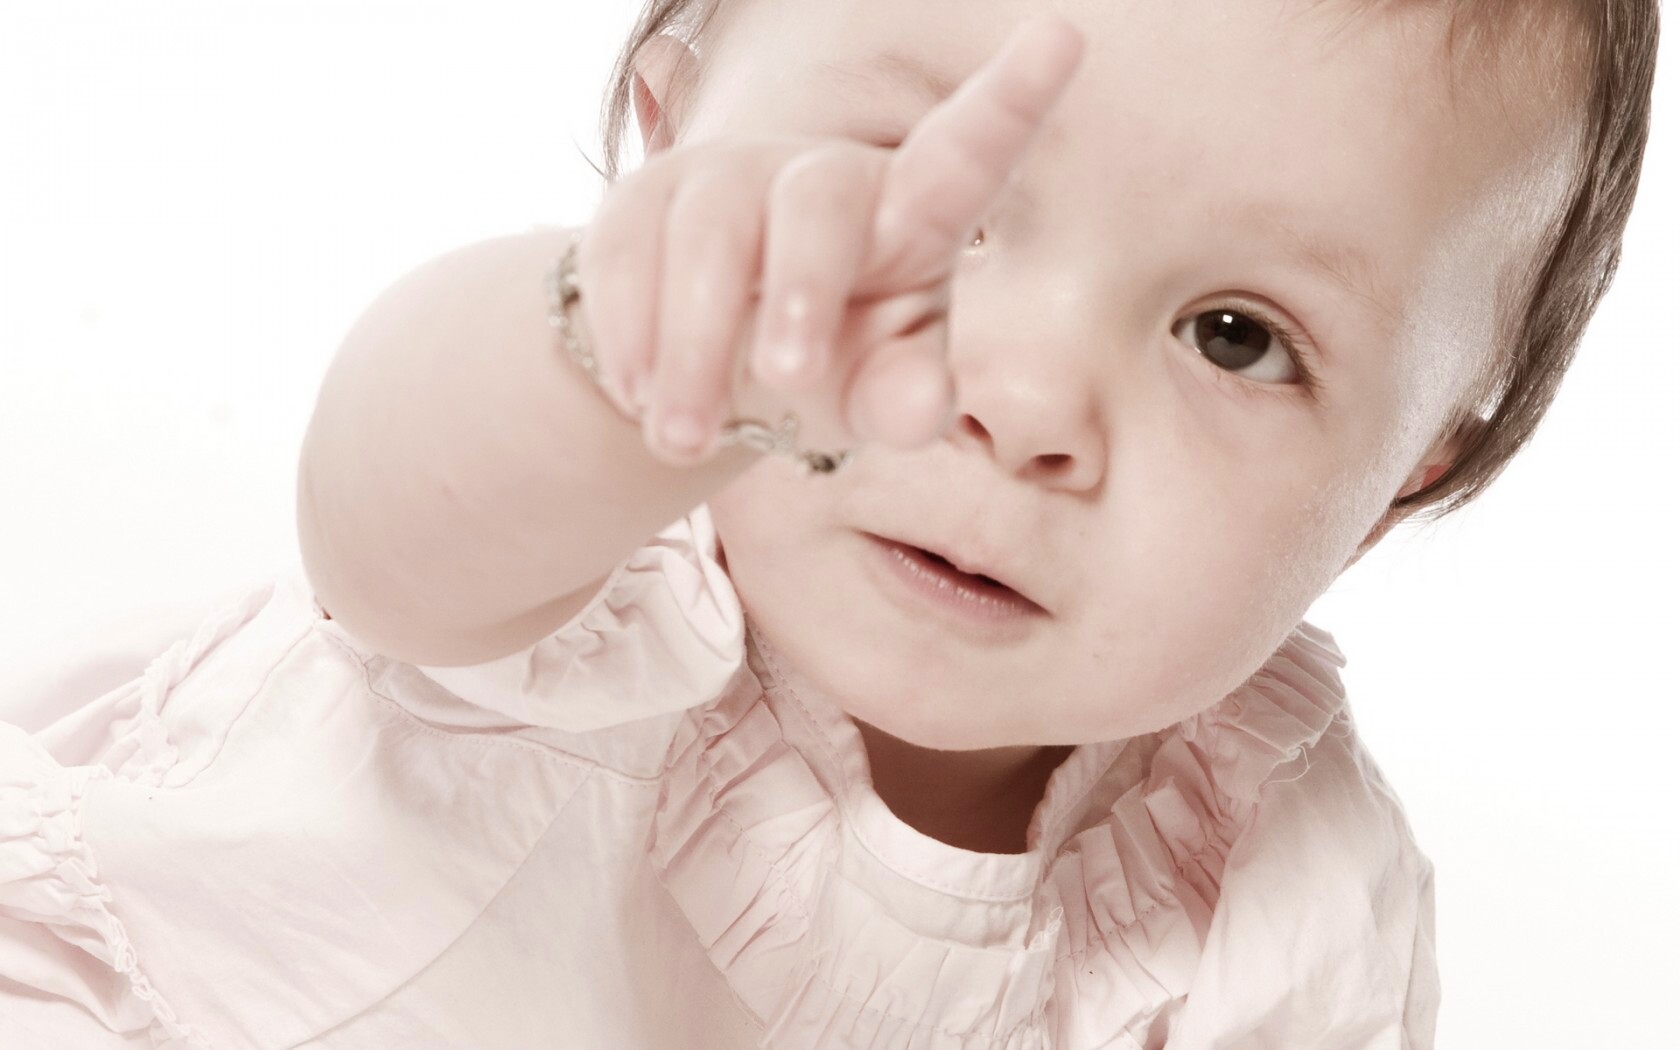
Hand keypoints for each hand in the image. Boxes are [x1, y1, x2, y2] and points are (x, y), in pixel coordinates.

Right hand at [571, 13, 1084, 464]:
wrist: (716, 372)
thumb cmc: (836, 369)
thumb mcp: (878, 396)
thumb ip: (906, 403)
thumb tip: (919, 410)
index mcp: (915, 215)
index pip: (968, 153)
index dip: (1011, 100)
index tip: (1062, 38)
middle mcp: (824, 177)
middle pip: (818, 200)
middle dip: (800, 287)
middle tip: (784, 380)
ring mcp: (729, 176)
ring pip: (707, 228)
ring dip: (694, 346)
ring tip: (686, 442)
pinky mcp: (643, 197)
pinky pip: (626, 251)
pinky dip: (632, 336)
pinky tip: (639, 398)